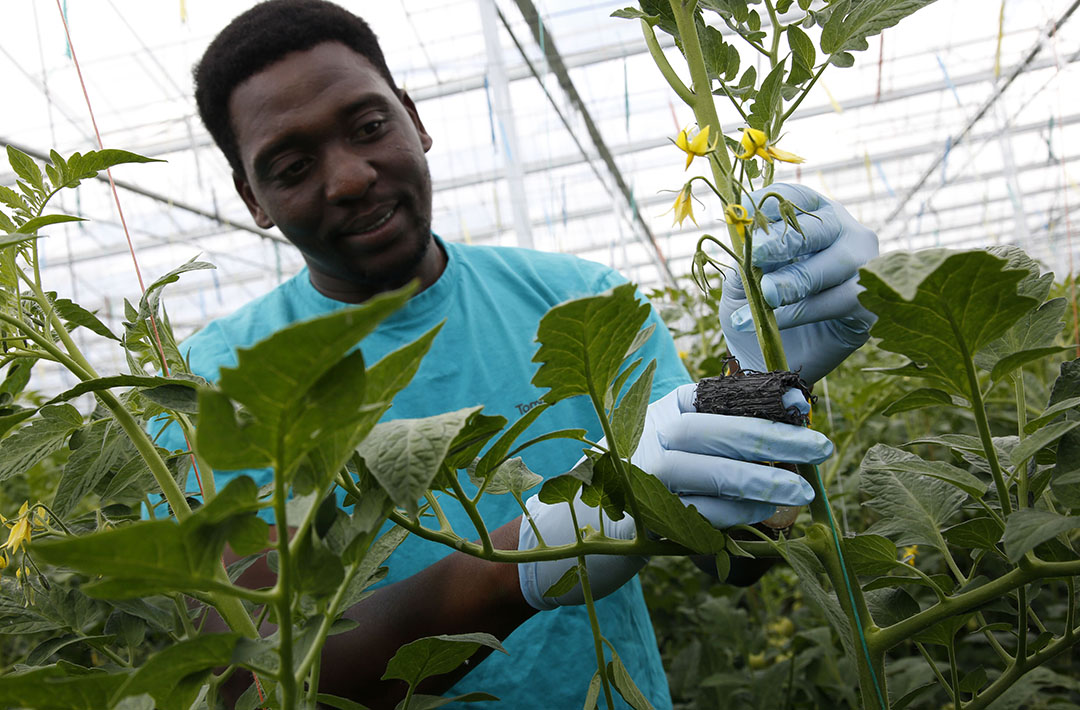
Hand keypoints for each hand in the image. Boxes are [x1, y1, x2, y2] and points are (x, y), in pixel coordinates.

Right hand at [517, 383, 830, 608]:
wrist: (578, 530)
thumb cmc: (642, 484)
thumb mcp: (673, 447)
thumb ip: (716, 434)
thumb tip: (787, 426)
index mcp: (656, 409)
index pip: (716, 397)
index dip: (762, 400)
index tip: (803, 407)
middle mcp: (644, 434)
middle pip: (717, 431)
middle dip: (775, 439)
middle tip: (822, 448)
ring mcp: (639, 475)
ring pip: (711, 472)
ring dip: (762, 481)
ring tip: (800, 490)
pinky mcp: (638, 515)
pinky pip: (699, 512)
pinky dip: (735, 513)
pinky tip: (763, 514)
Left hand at [719, 183, 877, 383]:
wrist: (769, 360)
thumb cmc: (756, 311)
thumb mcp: (740, 284)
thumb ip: (743, 261)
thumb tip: (744, 237)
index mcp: (810, 219)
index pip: (795, 197)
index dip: (770, 203)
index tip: (743, 215)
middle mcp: (844, 234)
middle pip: (822, 225)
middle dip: (787, 238)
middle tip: (756, 254)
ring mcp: (864, 267)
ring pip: (838, 262)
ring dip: (797, 278)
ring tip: (765, 295)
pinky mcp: (870, 305)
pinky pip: (841, 300)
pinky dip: (804, 311)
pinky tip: (775, 322)